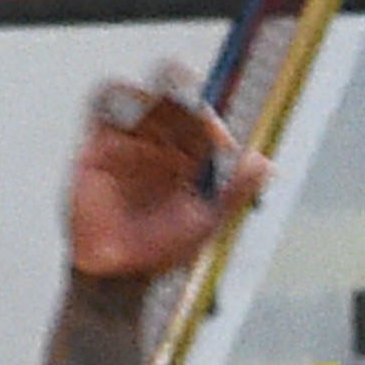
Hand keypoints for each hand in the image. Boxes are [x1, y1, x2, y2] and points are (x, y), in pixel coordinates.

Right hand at [65, 75, 267, 286]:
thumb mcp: (206, 221)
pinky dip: (113, 95)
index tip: (212, 140)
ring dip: (148, 101)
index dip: (208, 119)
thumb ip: (235, 192)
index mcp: (189, 152)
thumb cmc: (163, 249)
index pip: (201, 115)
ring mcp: (130, 137)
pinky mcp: (97, 140)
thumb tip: (267, 163)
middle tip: (181, 118)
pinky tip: (125, 118)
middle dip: (178, 100)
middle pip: (171, 96)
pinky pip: (103, 100)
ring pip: (142, 93)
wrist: (118, 270)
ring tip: (151, 131)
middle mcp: (160, 139)